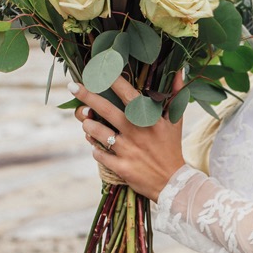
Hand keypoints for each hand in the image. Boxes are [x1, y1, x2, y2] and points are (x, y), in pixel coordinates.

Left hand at [72, 71, 185, 201]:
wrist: (174, 183)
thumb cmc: (172, 148)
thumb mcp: (176, 121)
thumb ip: (175, 94)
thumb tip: (179, 70)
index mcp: (150, 119)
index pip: (128, 95)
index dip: (113, 81)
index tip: (100, 70)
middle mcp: (137, 132)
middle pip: (106, 110)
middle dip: (87, 96)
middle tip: (73, 87)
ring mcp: (127, 151)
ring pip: (97, 133)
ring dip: (88, 125)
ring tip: (86, 121)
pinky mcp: (121, 167)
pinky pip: (99, 154)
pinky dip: (95, 149)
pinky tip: (95, 145)